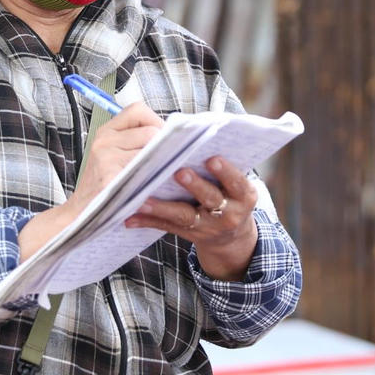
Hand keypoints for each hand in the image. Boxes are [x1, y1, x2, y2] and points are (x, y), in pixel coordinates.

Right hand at [65, 102, 162, 216]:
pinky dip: (153, 177)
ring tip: (159, 173)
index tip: (161, 137)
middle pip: (150, 131)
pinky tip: (151, 185)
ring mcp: (106, 158)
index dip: (154, 121)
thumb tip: (167, 134)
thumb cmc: (101, 187)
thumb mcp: (110, 156)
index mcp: (106, 132)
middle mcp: (104, 141)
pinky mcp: (111, 177)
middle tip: (166, 160)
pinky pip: (144, 170)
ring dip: (160, 161)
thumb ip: (133, 141)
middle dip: (163, 145)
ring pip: (150, 148)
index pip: (138, 110)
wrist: (79, 214)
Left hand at [124, 156, 258, 280]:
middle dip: (195, 186)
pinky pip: (167, 227)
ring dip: (162, 207)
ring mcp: (208, 227)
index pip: (237, 182)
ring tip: (143, 199)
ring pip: (184, 216)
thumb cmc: (230, 196)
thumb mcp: (237, 185)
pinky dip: (148, 221)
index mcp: (244, 196)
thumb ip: (223, 168)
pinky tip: (130, 217)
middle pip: (210, 198)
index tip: (212, 159)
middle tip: (179, 172)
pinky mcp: (189, 234)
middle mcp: (228, 214)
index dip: (226, 172)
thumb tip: (195, 137)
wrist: (232, 237)